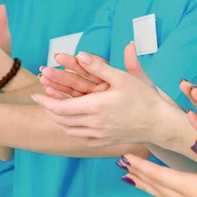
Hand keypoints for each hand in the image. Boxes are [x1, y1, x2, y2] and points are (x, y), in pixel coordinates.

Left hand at [32, 43, 177, 145]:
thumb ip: (98, 66)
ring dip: (57, 120)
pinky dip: (70, 130)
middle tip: (40, 100)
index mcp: (95, 107)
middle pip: (61, 119)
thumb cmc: (144, 98)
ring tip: (52, 110)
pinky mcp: (104, 142)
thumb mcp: (123, 77)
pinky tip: (70, 123)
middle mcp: (94, 124)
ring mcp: (99, 135)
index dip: (45, 101)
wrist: (160, 123)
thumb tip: (79, 53)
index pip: (60, 107)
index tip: (36, 93)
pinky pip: (80, 138)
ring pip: (69, 130)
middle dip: (48, 109)